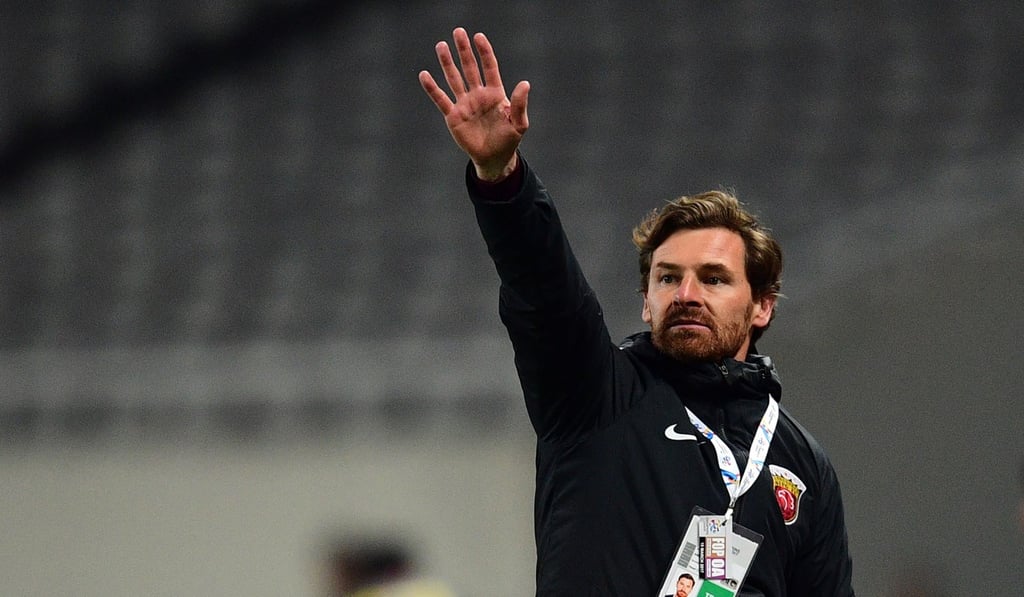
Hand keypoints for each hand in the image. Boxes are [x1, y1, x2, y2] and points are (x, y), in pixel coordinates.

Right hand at [419, 27, 529, 180]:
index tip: (478, 36)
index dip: (484, 52)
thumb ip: (519, 104)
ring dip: (447, 63)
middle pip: (470, 68)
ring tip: (441, 45)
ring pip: (454, 79)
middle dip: (464, 50)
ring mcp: (465, 104)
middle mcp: (478, 95)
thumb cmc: (509, 141)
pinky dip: (432, 88)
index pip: (489, 67)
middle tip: (458, 32)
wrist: (494, 159)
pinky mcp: (454, 116)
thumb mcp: (519, 123)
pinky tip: (425, 75)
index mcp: (495, 93)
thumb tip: (524, 83)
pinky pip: (441, 99)